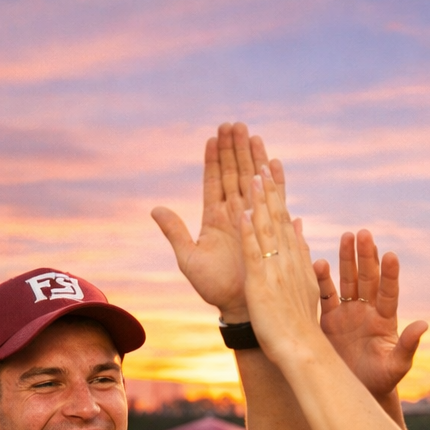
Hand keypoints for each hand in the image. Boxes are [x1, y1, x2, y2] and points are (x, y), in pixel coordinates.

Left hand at [152, 122, 283, 321]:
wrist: (240, 305)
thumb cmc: (213, 287)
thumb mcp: (188, 258)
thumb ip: (174, 231)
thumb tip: (155, 208)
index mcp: (214, 218)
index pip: (213, 181)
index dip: (213, 159)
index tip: (213, 137)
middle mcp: (234, 214)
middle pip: (233, 173)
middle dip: (233, 148)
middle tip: (234, 124)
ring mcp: (252, 218)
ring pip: (252, 179)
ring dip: (251, 157)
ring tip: (250, 133)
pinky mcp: (269, 227)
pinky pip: (274, 198)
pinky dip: (274, 180)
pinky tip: (273, 162)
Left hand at [240, 166, 320, 359]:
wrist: (301, 348)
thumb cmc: (299, 321)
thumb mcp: (303, 279)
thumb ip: (300, 250)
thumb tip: (298, 225)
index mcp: (291, 255)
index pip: (281, 215)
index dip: (274, 188)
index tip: (269, 163)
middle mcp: (284, 256)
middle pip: (274, 211)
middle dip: (265, 181)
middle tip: (259, 151)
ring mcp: (274, 267)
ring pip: (266, 226)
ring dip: (259, 198)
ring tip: (252, 172)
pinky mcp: (263, 282)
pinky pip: (255, 253)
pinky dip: (249, 232)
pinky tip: (243, 213)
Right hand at [315, 231, 426, 400]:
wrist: (357, 392)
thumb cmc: (381, 381)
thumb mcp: (397, 366)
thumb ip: (408, 346)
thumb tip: (424, 324)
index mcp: (385, 320)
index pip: (388, 292)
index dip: (390, 275)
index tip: (390, 255)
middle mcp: (367, 311)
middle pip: (367, 279)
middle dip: (366, 256)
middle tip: (364, 233)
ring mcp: (347, 314)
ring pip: (347, 281)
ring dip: (347, 259)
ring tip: (346, 236)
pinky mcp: (328, 321)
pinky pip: (324, 297)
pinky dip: (321, 281)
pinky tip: (317, 263)